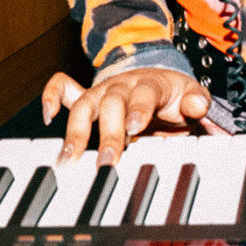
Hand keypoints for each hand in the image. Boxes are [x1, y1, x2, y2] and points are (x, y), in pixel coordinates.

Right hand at [41, 68, 210, 164]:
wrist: (159, 83)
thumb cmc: (173, 96)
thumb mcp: (191, 96)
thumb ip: (197, 101)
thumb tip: (197, 105)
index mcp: (150, 84)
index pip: (144, 93)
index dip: (139, 108)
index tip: (135, 127)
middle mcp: (123, 85)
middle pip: (111, 102)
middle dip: (107, 132)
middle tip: (106, 162)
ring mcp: (103, 91)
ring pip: (84, 104)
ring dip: (76, 130)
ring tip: (69, 159)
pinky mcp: (88, 98)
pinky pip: (64, 89)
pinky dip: (52, 95)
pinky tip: (48, 116)